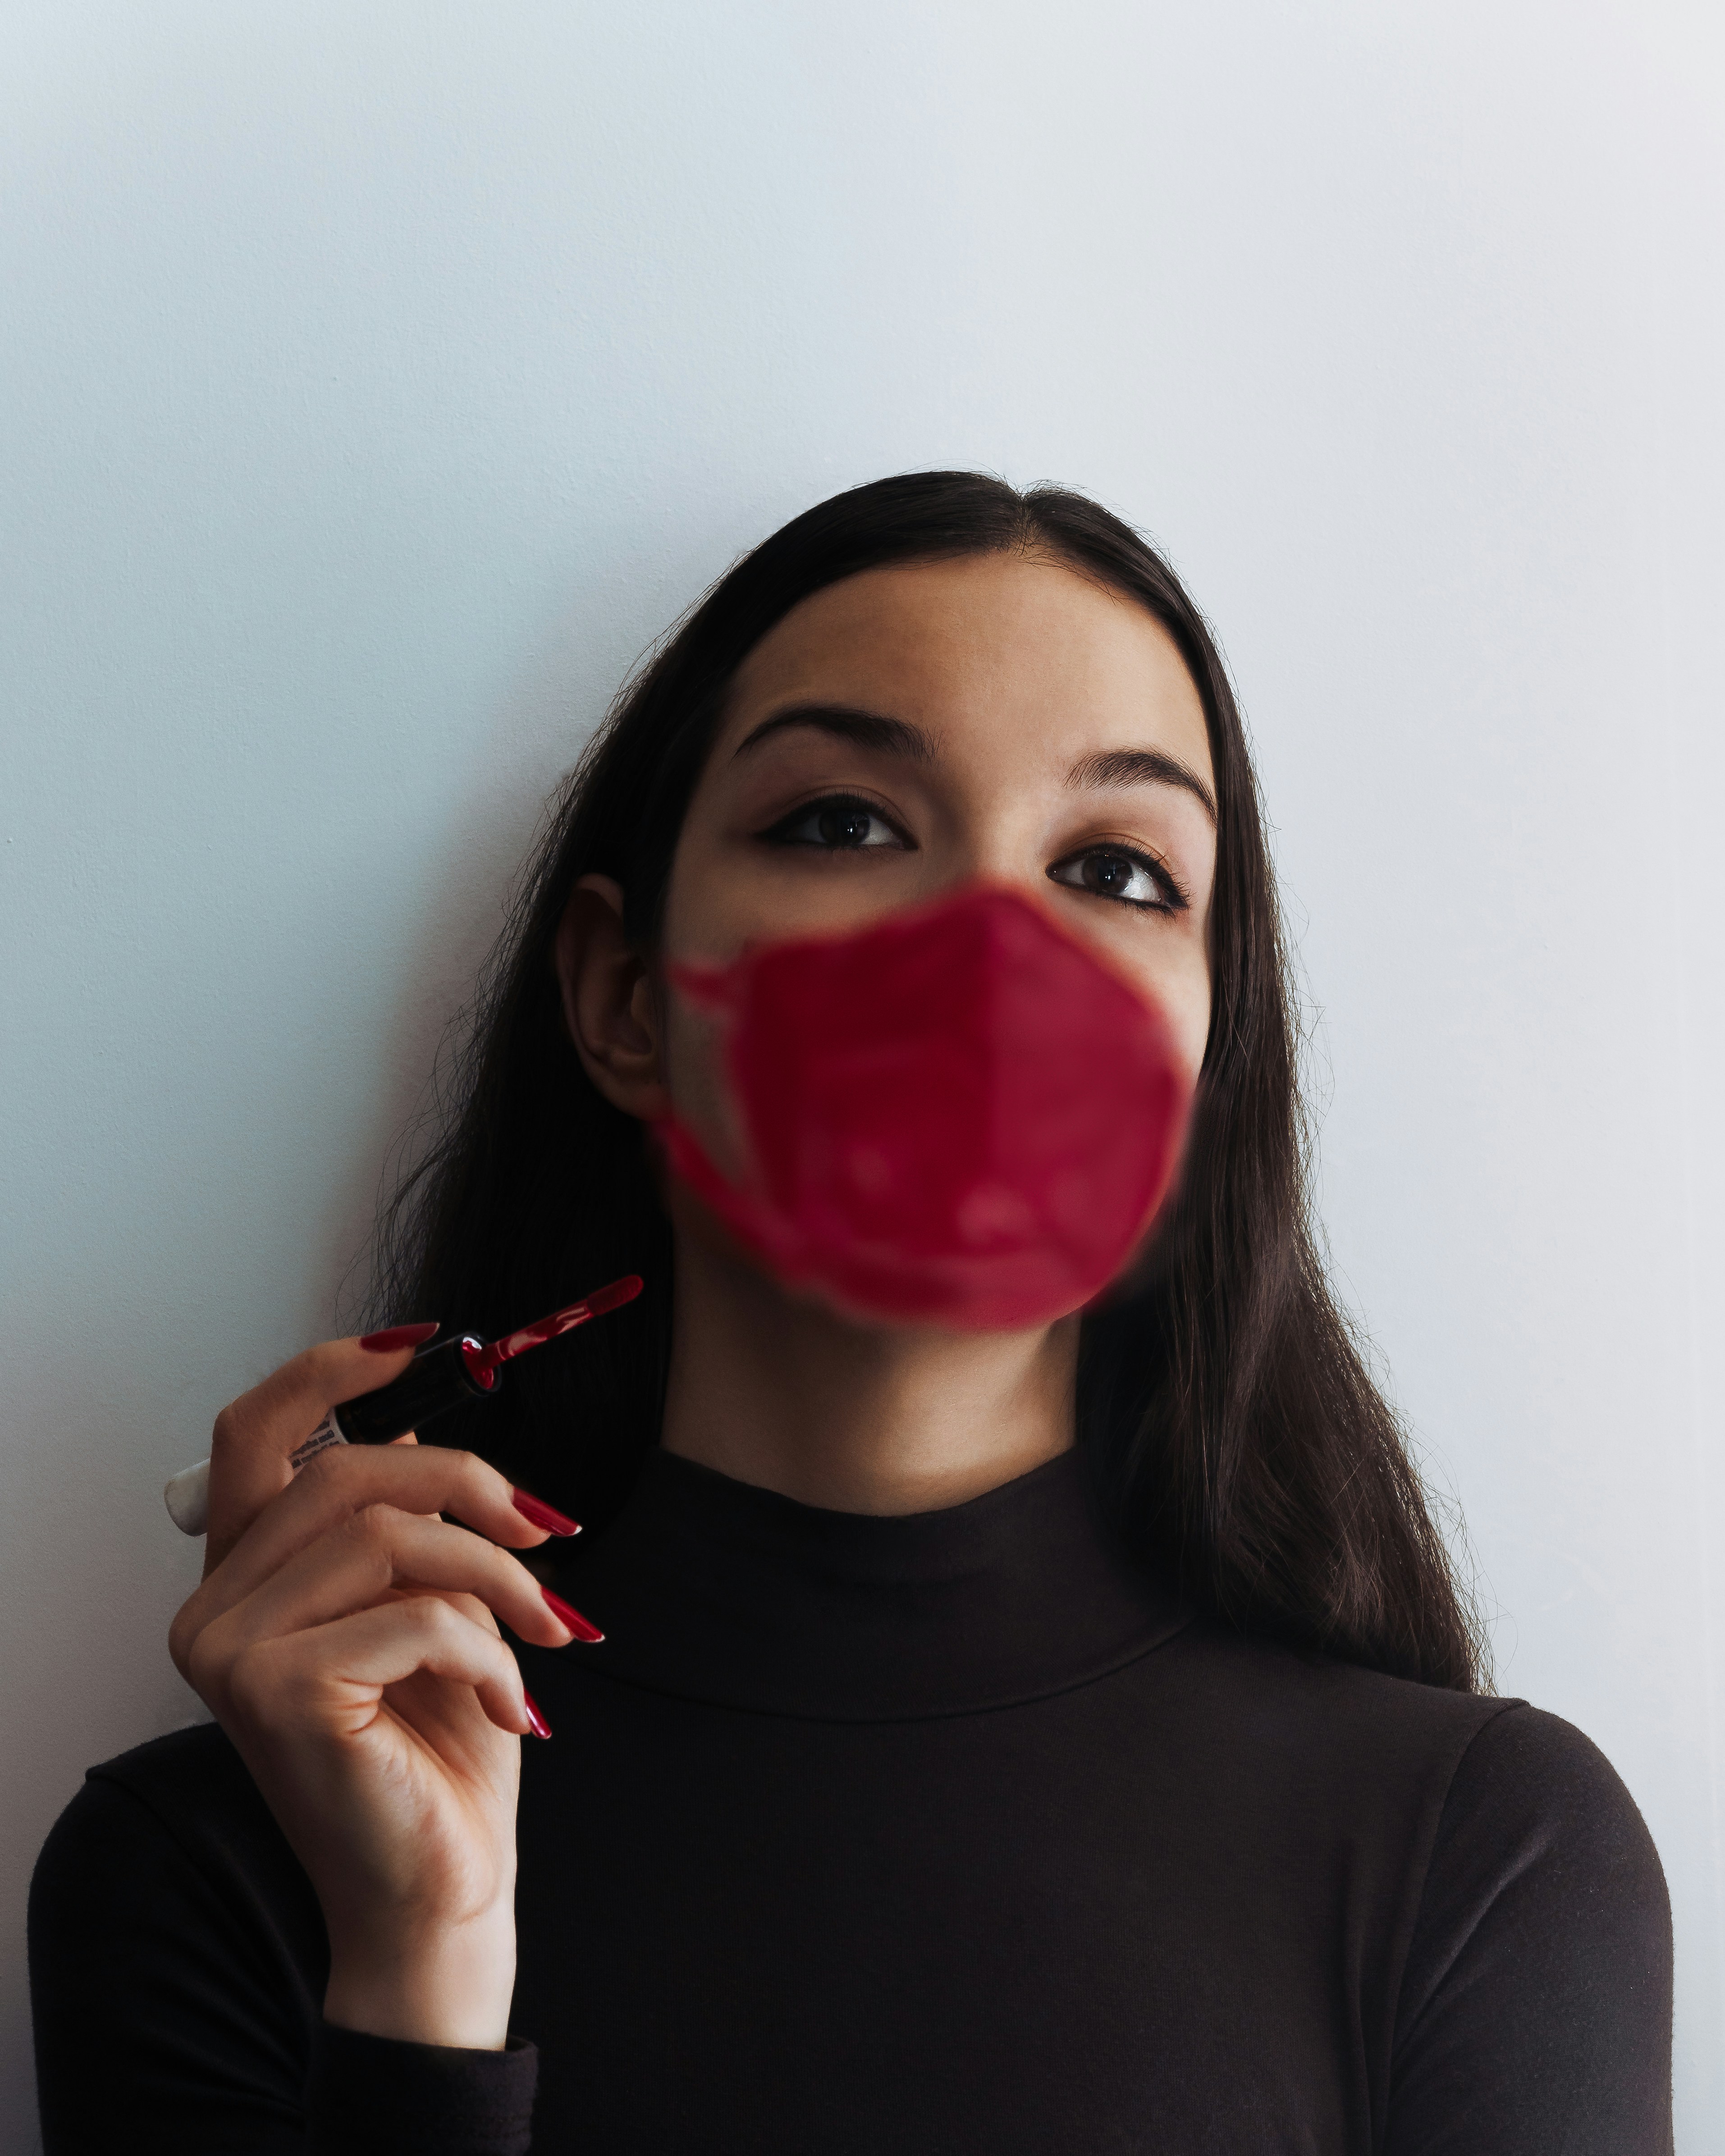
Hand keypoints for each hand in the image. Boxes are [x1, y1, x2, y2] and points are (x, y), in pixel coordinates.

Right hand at [168, 1336, 584, 2048]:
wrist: (442, 1883)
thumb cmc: (441, 1746)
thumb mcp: (431, 1604)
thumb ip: (405, 1523)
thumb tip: (423, 1426)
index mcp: (243, 1577)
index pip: (254, 1432)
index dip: (333, 1372)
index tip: (427, 1345)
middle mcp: (213, 1609)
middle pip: (340, 1471)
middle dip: (464, 1483)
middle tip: (547, 1529)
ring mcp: (231, 1652)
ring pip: (387, 1536)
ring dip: (497, 1576)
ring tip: (548, 1632)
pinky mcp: (277, 1692)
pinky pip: (413, 1615)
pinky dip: (489, 1651)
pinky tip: (515, 1705)